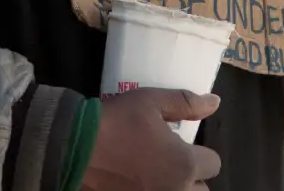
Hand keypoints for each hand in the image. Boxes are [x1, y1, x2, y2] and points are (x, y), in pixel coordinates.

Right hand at [82, 89, 221, 190]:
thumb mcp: (152, 102)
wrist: (68, 149)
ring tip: (159, 177)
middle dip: (193, 178)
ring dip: (178, 188)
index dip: (201, 153)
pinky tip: (141, 184)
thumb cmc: (115, 122)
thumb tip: (215, 102)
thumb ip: (187, 103)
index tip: (183, 147)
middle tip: (172, 165)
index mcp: (184, 164)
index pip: (213, 164)